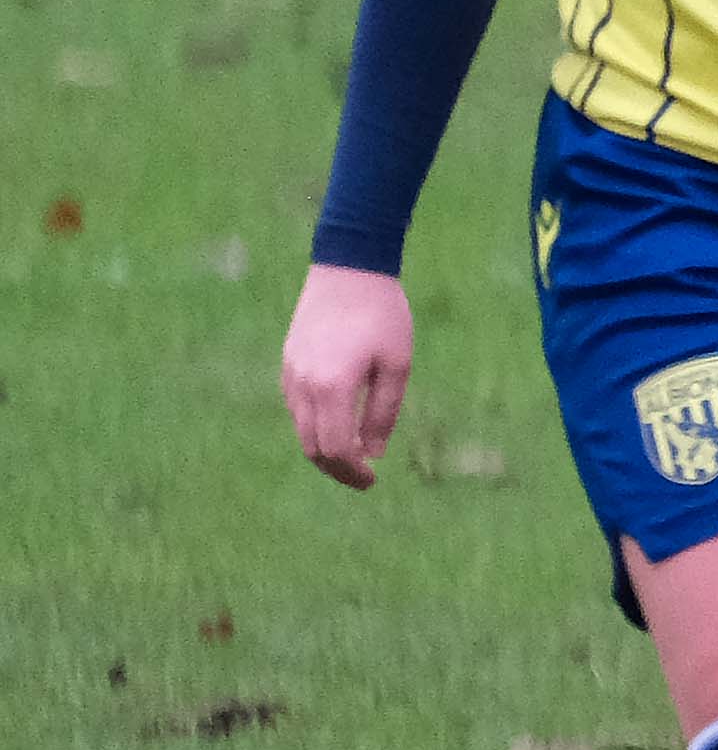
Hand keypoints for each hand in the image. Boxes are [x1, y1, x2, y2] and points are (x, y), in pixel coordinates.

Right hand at [284, 264, 415, 487]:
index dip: (352, 472)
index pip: (335, 449)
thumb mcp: (396, 366)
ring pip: (301, 429)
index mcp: (332, 387)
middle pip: (311, 447)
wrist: (348, 269)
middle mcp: (303, 385)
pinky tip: (340, 425)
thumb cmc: (382, 316)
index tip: (373, 481)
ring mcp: (291, 373)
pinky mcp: (288, 363)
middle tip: (364, 479)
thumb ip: (383, 413)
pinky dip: (315, 426)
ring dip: (324, 449)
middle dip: (336, 468)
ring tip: (355, 455)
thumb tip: (372, 453)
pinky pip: (297, 408)